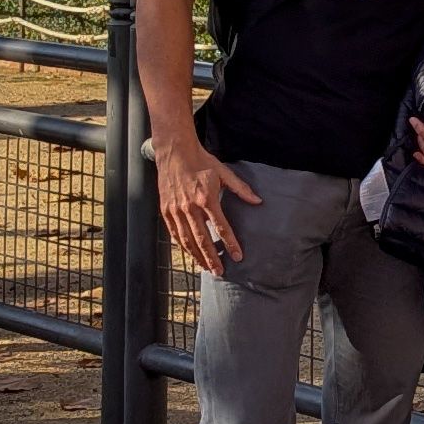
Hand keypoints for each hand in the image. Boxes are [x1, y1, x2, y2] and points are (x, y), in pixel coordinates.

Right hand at [155, 142, 259, 274]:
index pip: (221, 227)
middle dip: (211, 257)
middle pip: (201, 239)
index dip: (230, 243)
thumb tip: (258, 201)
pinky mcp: (165, 210)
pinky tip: (190, 254)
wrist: (175, 152)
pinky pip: (174, 233)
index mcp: (206, 198)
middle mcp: (189, 207)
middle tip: (219, 271)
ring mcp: (175, 210)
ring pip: (186, 239)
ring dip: (196, 256)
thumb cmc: (201, 161)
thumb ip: (241, 189)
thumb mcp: (224, 173)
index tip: (237, 256)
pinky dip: (182, 246)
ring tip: (206, 267)